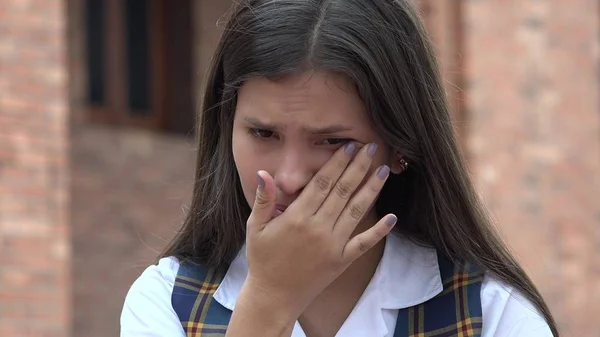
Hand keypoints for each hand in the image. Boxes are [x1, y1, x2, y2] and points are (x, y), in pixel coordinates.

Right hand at [243, 142, 396, 318]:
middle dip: (358, 167)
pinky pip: (363, 243)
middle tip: (372, 148)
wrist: (273, 297)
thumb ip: (263, 199)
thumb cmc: (263, 259)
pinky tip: (392, 217)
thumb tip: (264, 173)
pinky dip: (379, 231)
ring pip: (356, 211)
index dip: (337, 163)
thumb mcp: (255, 227)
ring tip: (383, 170)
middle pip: (343, 191)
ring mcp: (333, 246)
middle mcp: (318, 229)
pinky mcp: (342, 261)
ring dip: (372, 189)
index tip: (348, 146)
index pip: (321, 183)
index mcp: (297, 217)